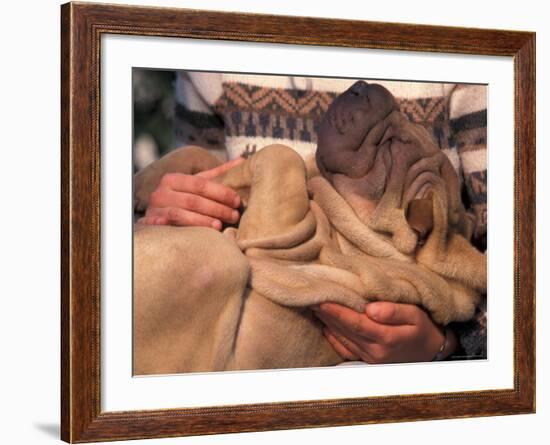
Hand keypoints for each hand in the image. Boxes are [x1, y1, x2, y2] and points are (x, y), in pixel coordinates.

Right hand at [138, 157, 244, 229]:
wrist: (156, 214)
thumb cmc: (183, 198)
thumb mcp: (198, 184)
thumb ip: (218, 174)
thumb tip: (243, 160)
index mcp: (173, 179)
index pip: (200, 184)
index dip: (220, 192)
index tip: (237, 200)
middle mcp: (161, 192)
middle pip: (193, 200)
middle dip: (216, 208)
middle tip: (234, 216)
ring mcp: (155, 209)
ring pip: (181, 214)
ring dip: (202, 221)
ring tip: (220, 225)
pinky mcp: (152, 224)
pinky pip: (169, 227)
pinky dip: (181, 228)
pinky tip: (197, 234)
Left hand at [313, 301, 456, 363]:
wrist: (432, 353)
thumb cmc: (423, 329)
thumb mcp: (415, 315)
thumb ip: (393, 311)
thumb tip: (370, 309)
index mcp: (386, 338)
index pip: (354, 322)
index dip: (336, 311)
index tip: (321, 299)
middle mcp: (375, 351)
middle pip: (345, 330)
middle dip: (326, 314)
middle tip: (310, 298)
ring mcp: (370, 358)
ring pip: (342, 339)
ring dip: (327, 323)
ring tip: (314, 308)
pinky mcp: (368, 360)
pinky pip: (345, 350)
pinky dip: (333, 338)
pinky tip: (325, 326)